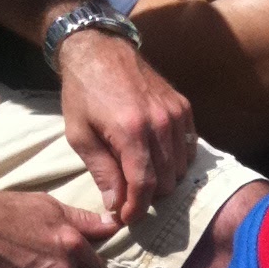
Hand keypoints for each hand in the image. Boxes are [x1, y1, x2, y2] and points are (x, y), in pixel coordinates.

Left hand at [57, 30, 195, 226]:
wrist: (99, 49)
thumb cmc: (82, 93)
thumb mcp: (79, 135)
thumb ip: (101, 171)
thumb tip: (116, 205)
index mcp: (131, 131)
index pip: (144, 185)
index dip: (136, 209)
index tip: (127, 218)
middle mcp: (160, 124)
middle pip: (165, 182)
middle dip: (147, 195)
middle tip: (128, 192)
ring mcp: (176, 115)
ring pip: (180, 169)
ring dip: (162, 178)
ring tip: (141, 172)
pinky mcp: (184, 108)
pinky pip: (189, 149)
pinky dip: (175, 160)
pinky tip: (157, 155)